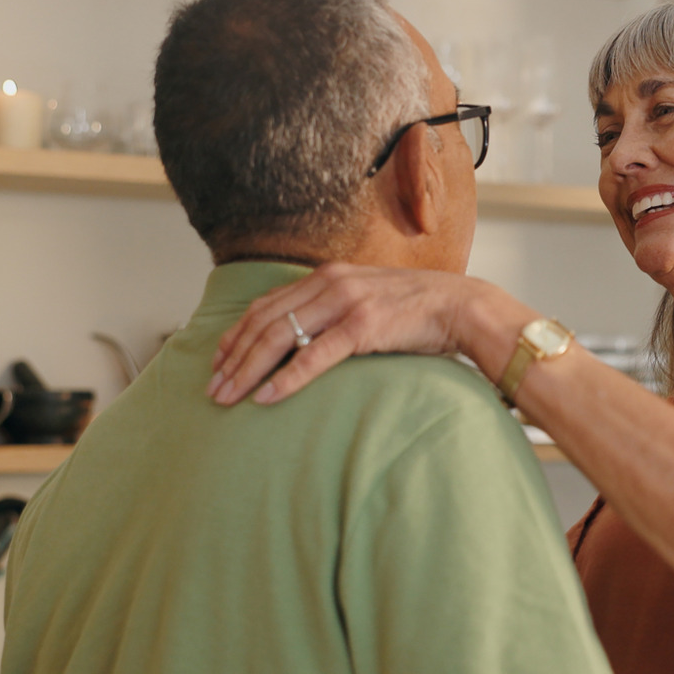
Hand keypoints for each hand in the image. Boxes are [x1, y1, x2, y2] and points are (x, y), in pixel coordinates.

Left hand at [208, 262, 475, 404]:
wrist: (461, 306)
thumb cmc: (416, 310)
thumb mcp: (367, 299)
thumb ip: (334, 310)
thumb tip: (305, 338)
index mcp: (327, 276)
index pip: (266, 306)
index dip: (236, 336)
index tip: (218, 363)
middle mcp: (330, 283)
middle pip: (264, 322)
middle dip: (233, 358)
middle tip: (212, 389)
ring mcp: (345, 303)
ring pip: (280, 337)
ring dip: (249, 370)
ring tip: (229, 397)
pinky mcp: (363, 325)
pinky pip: (314, 356)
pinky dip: (286, 379)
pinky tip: (266, 397)